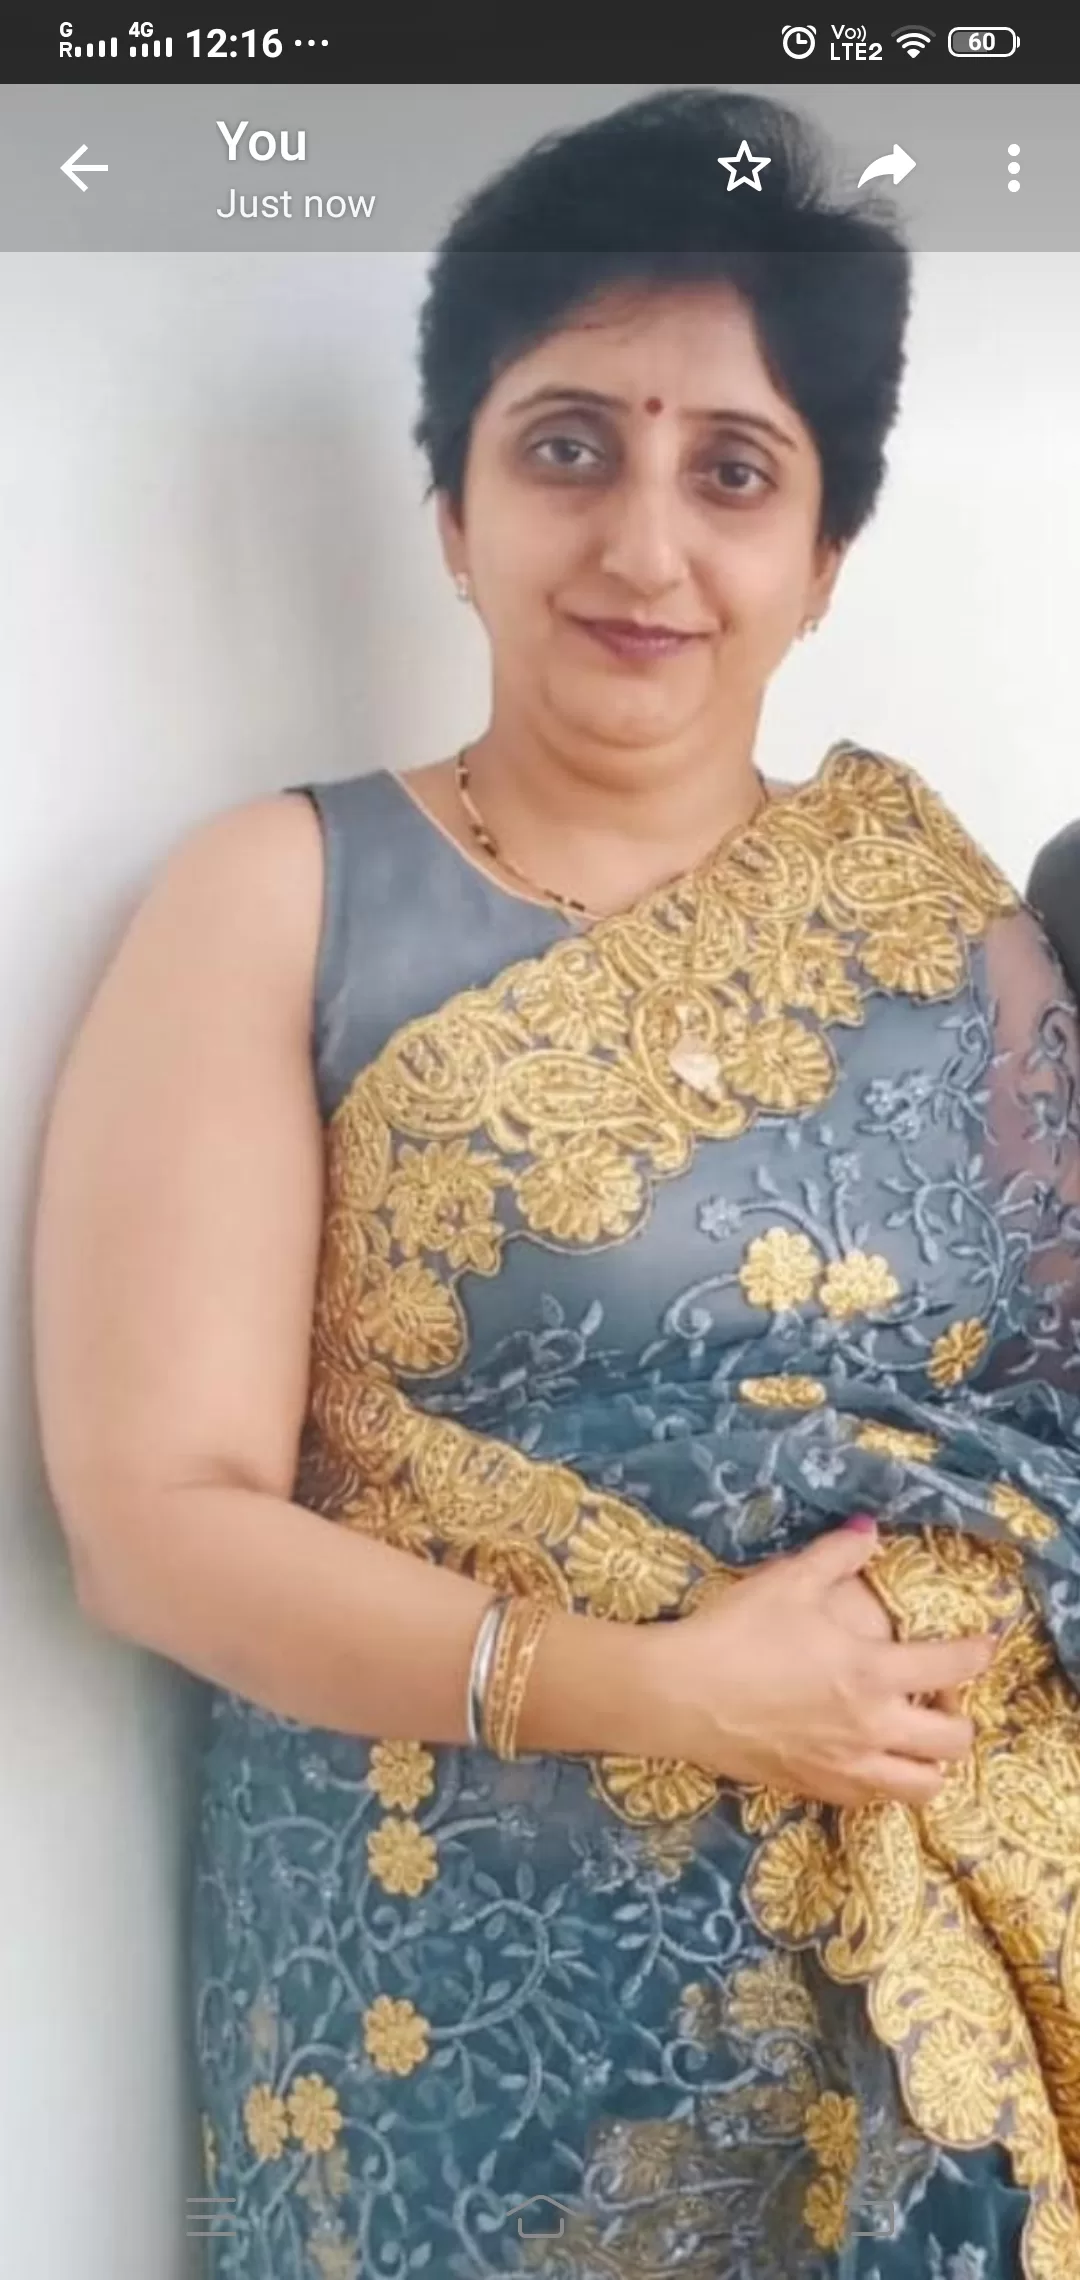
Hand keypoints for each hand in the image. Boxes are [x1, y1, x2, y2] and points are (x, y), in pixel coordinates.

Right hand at [641, 1518, 993, 1809]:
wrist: (679, 1696)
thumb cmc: (736, 1632)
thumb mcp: (788, 1581)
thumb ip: (837, 1555)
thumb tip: (871, 1532)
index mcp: (872, 1673)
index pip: (953, 1667)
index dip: (978, 1652)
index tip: (983, 1643)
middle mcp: (871, 1728)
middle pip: (954, 1742)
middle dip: (961, 1718)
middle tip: (938, 1694)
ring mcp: (846, 1768)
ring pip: (923, 1786)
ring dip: (931, 1761)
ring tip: (912, 1734)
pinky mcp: (816, 1790)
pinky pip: (875, 1801)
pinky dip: (886, 1780)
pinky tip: (867, 1753)